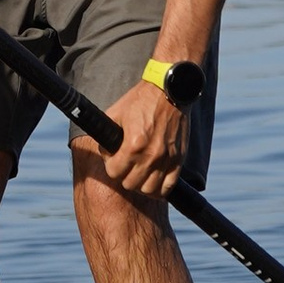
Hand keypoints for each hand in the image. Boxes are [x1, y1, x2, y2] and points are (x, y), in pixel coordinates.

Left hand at [98, 76, 191, 200]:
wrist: (170, 91)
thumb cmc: (141, 100)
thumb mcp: (116, 113)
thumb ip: (106, 135)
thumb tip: (104, 152)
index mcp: (133, 144)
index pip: (114, 173)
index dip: (110, 165)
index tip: (113, 158)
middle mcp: (151, 155)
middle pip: (130, 184)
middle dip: (124, 175)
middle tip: (126, 164)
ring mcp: (167, 159)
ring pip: (149, 190)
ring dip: (141, 184)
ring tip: (139, 173)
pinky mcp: (179, 160)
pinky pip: (168, 187)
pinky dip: (159, 189)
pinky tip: (153, 180)